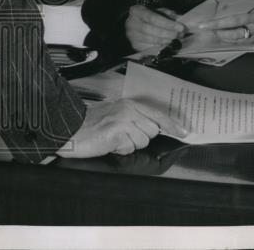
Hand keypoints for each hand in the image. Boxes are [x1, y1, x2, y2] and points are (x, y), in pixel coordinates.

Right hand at [57, 99, 186, 158]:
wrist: (69, 128)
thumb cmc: (90, 123)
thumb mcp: (115, 113)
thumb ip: (134, 117)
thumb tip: (152, 126)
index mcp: (130, 104)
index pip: (158, 114)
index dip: (173, 125)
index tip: (183, 133)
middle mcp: (129, 111)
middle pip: (152, 131)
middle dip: (141, 137)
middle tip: (123, 136)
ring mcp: (124, 122)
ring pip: (142, 141)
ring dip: (129, 145)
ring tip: (114, 139)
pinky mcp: (117, 134)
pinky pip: (129, 148)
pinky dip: (120, 150)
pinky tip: (109, 144)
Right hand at [125, 5, 185, 51]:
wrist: (135, 23)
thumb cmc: (148, 16)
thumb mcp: (158, 10)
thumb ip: (169, 14)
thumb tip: (181, 20)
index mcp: (137, 11)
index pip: (153, 18)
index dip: (168, 23)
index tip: (180, 27)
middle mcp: (132, 23)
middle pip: (151, 30)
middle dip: (167, 33)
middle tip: (179, 34)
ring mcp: (132, 35)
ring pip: (149, 40)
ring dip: (165, 40)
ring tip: (175, 39)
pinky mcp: (135, 44)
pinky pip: (148, 48)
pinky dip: (159, 46)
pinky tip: (167, 44)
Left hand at [194, 0, 253, 43]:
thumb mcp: (253, 1)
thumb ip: (239, 6)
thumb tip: (219, 10)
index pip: (232, 20)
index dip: (217, 23)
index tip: (204, 24)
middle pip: (233, 33)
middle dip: (217, 31)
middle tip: (206, 29)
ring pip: (235, 39)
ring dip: (222, 36)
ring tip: (213, 31)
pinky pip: (240, 42)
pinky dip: (230, 40)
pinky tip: (223, 36)